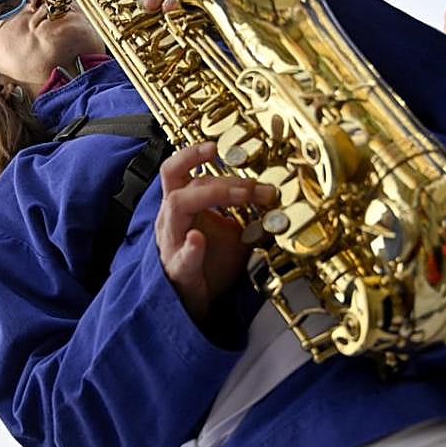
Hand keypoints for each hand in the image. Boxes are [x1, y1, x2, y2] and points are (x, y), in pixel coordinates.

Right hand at [155, 142, 275, 322]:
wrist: (197, 300)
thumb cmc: (209, 262)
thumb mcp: (232, 231)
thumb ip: (247, 212)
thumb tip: (275, 195)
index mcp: (180, 206)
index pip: (179, 170)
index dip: (195, 154)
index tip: (218, 146)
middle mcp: (171, 219)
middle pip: (177, 181)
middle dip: (214, 174)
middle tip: (247, 180)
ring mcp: (172, 242)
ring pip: (177, 207)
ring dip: (212, 196)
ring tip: (241, 196)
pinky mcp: (179, 268)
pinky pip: (181, 256)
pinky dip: (191, 247)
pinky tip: (198, 239)